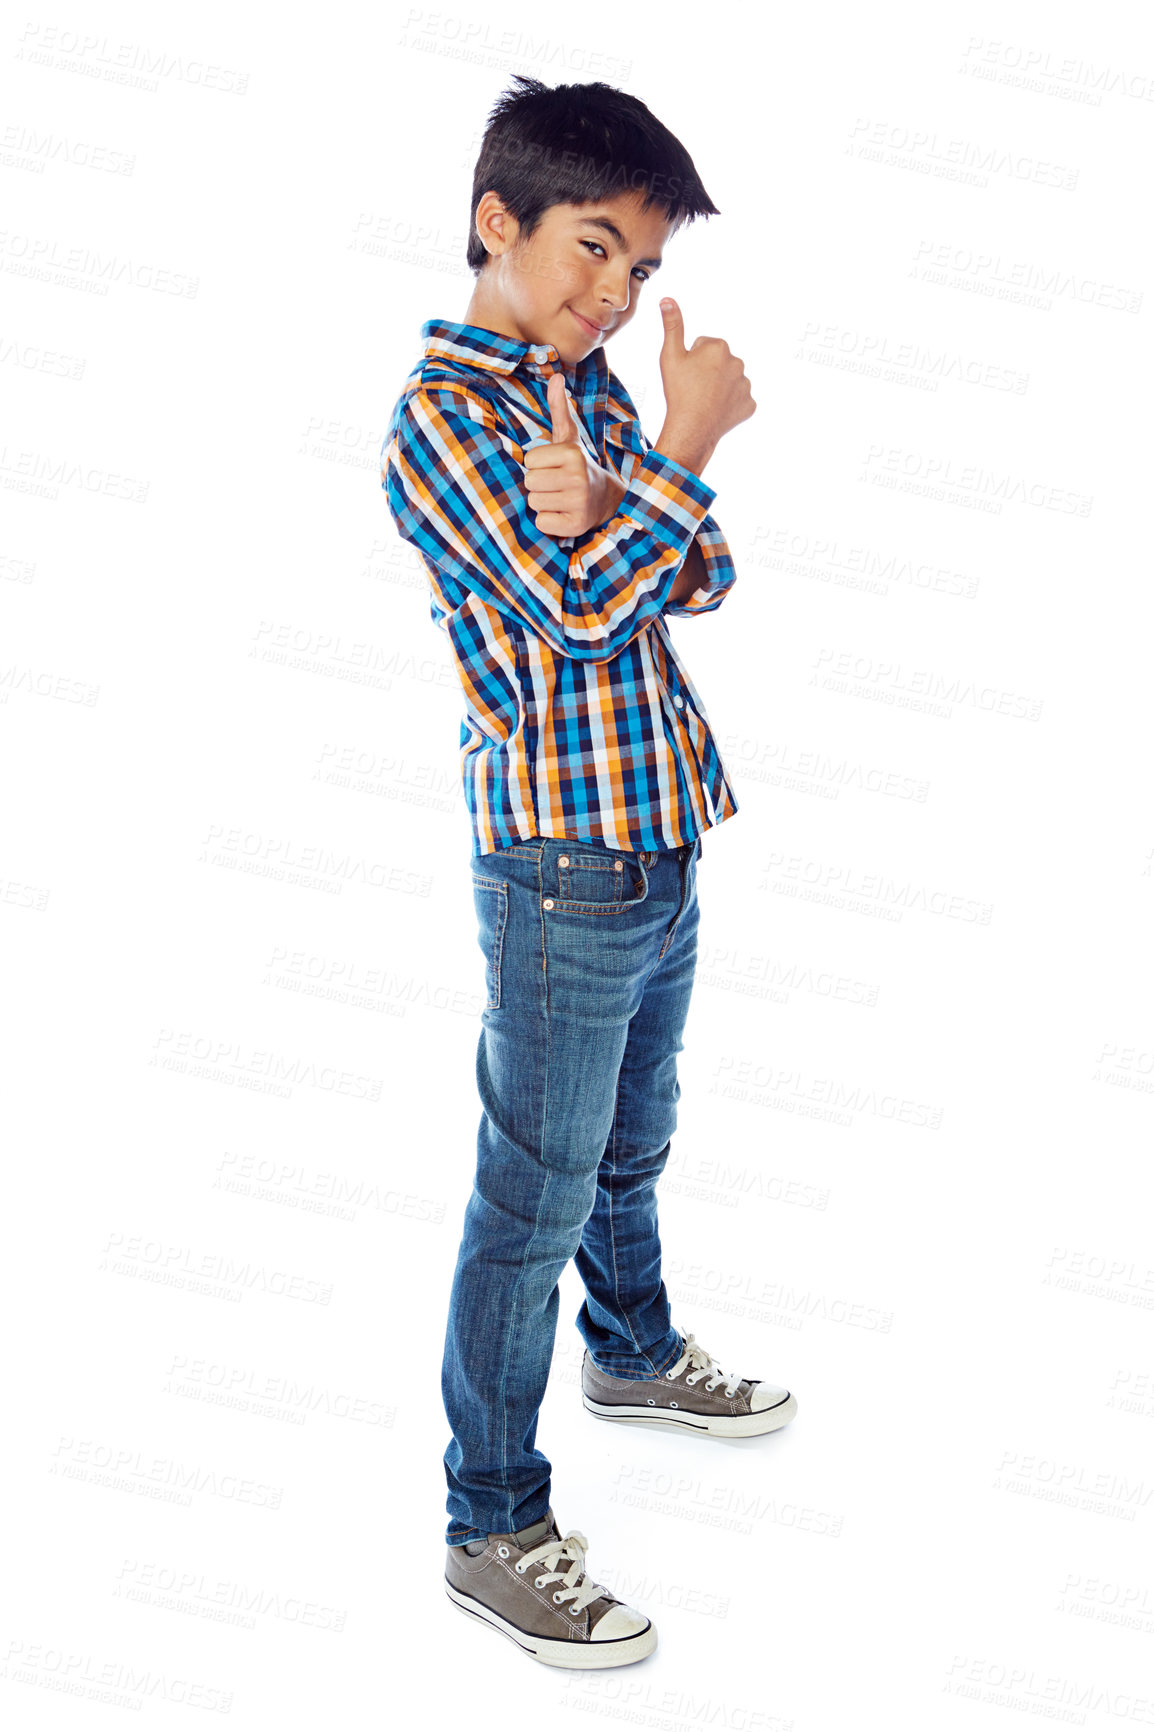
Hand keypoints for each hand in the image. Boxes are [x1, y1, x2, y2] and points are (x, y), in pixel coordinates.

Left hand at [524, 371, 625, 538]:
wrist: (607, 499)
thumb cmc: (578, 466)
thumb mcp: (569, 437)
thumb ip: (559, 408)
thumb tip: (555, 375)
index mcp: (572, 454)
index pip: (529, 462)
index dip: (538, 466)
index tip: (555, 467)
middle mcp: (577, 477)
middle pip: (529, 482)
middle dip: (539, 485)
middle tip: (557, 484)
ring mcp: (578, 503)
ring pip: (534, 503)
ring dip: (543, 503)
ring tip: (561, 498)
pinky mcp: (576, 525)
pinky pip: (541, 523)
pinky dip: (549, 522)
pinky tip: (563, 514)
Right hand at [655, 297, 755, 471]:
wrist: (691, 429)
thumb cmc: (678, 392)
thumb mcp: (670, 356)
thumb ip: (673, 325)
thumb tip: (667, 299)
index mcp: (719, 347)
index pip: (704, 347)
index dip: (691, 360)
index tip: (687, 375)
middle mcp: (737, 362)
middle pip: (718, 363)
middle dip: (708, 371)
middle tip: (694, 389)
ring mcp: (746, 385)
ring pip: (729, 381)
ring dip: (719, 388)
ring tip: (704, 401)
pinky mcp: (750, 405)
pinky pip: (738, 401)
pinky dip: (729, 405)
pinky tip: (716, 411)